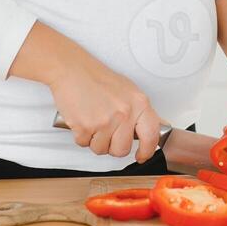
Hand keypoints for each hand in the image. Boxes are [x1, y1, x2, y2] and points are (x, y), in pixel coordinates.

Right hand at [49, 57, 164, 162]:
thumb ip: (140, 111)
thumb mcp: (128, 91)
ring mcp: (105, 121)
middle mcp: (124, 113)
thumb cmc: (97, 78)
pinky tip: (82, 119)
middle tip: (106, 131)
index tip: (142, 155)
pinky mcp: (86, 127)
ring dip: (95, 140)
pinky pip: (84, 144)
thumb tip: (155, 128)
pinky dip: (81, 135)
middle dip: (112, 146)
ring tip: (93, 120)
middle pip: (122, 149)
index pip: (151, 135)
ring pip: (101, 149)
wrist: (72, 69)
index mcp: (139, 103)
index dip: (147, 150)